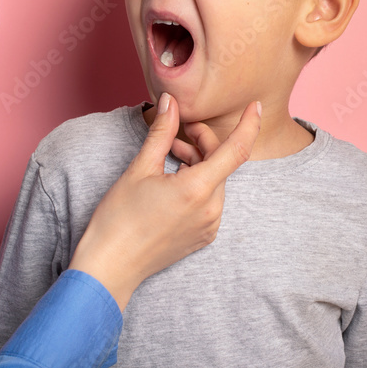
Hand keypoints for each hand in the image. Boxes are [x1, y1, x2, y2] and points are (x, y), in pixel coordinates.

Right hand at [68, 94, 261, 309]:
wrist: (110, 266)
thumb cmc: (119, 218)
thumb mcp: (139, 168)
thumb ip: (161, 132)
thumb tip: (170, 102)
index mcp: (197, 190)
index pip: (237, 150)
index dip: (249, 124)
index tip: (256, 106)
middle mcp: (211, 210)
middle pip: (221, 163)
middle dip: (201, 143)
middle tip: (174, 136)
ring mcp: (209, 226)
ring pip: (215, 181)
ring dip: (197, 163)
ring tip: (167, 158)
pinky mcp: (203, 237)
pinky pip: (209, 201)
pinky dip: (197, 184)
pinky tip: (171, 182)